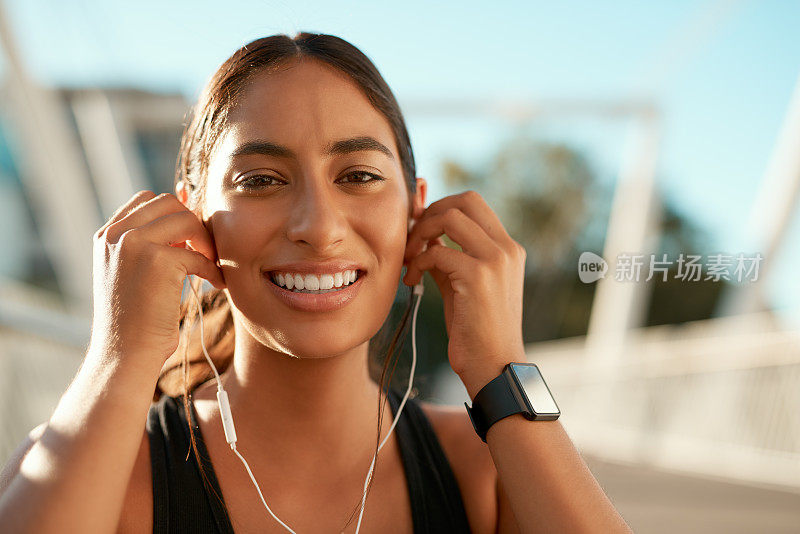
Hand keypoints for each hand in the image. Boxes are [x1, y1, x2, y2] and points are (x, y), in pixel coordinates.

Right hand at [89, 191, 225, 372]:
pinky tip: (215, 284)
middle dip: (193, 224)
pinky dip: (212, 269)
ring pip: (186, 219)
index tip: (191, 240)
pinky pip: (197, 254)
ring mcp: (133, 244)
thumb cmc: (135, 319)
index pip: (147, 199)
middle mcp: (115, 235)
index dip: (176, 213)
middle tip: (205, 253)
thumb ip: (152, 239)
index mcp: (106, 235)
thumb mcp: (135, 271)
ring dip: (205, 241)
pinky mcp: (157, 260)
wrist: (124, 355)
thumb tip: (187, 196)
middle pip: (169, 202)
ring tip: (211, 265)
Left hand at [402, 190, 526, 389]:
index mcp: (508, 249)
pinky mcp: (479, 276)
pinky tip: (412, 280)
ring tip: (410, 258)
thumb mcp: (463, 286)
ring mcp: (496, 260)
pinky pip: (437, 253)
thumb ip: (449, 258)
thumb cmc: (477, 331)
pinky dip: (419, 262)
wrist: (494, 367)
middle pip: (465, 200)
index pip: (474, 204)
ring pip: (450, 217)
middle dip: (431, 212)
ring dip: (421, 233)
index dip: (441, 207)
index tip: (420, 227)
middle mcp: (507, 248)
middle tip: (413, 237)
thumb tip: (425, 238)